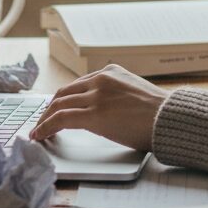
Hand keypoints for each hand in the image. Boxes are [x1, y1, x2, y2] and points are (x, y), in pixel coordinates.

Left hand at [29, 64, 168, 151]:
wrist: (169, 118)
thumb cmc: (158, 112)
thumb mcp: (134, 92)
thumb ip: (116, 94)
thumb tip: (105, 109)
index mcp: (111, 72)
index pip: (78, 84)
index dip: (63, 99)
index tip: (56, 109)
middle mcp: (101, 79)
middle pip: (64, 92)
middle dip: (50, 108)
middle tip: (42, 121)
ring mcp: (96, 96)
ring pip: (58, 104)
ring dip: (44, 118)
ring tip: (38, 131)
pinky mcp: (94, 114)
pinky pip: (60, 119)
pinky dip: (45, 126)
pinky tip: (39, 135)